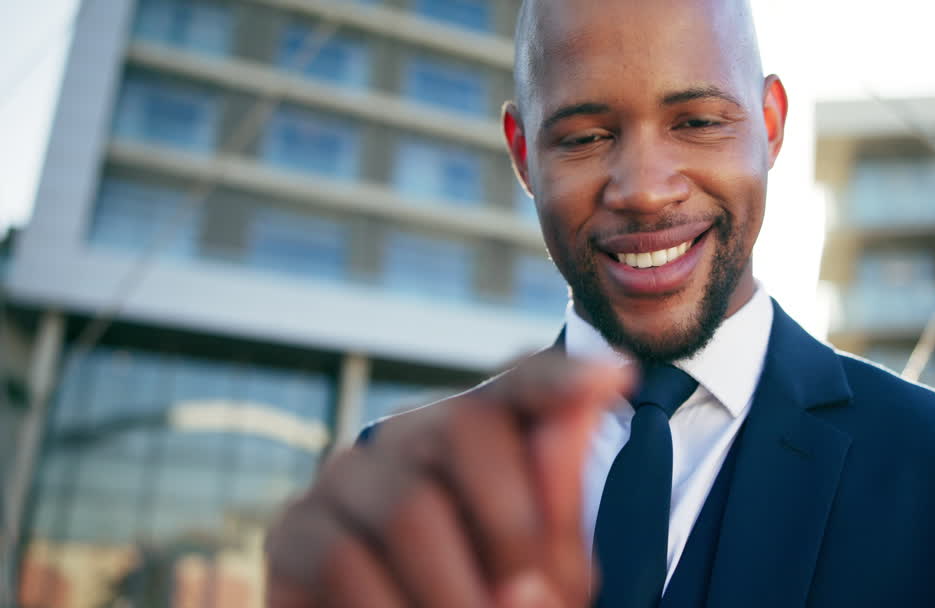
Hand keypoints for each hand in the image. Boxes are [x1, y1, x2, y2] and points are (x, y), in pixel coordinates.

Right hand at [265, 351, 631, 607]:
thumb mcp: (545, 570)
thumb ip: (559, 491)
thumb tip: (602, 376)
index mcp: (487, 435)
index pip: (523, 382)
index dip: (560, 377)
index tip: (614, 377)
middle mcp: (412, 436)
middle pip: (465, 428)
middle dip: (513, 526)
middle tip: (531, 603)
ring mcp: (347, 477)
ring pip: (409, 506)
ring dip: (457, 589)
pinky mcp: (293, 531)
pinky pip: (345, 560)